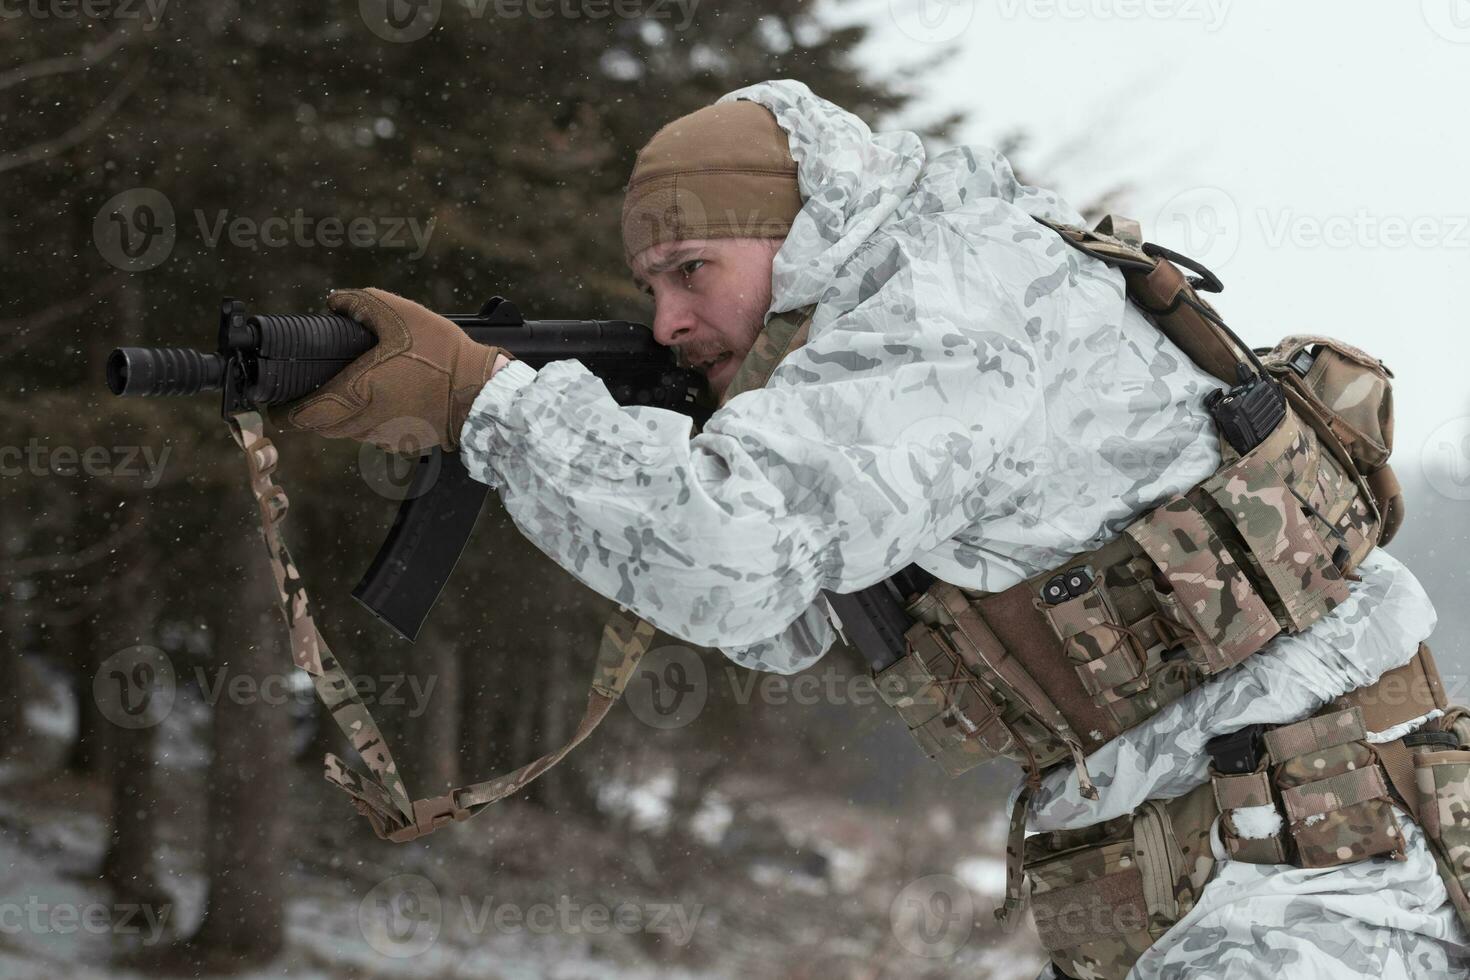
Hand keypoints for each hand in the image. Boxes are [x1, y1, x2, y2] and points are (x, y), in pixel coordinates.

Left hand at [273, 287, 509, 453]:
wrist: (482, 393)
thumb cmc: (441, 357)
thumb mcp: (400, 314)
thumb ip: (360, 303)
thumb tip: (336, 302)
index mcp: (356, 394)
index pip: (304, 416)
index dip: (285, 412)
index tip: (279, 402)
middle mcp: (366, 422)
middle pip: (323, 428)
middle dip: (313, 412)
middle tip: (312, 392)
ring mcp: (387, 437)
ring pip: (349, 432)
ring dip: (343, 416)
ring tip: (352, 390)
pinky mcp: (407, 442)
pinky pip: (376, 434)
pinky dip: (372, 420)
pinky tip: (387, 399)